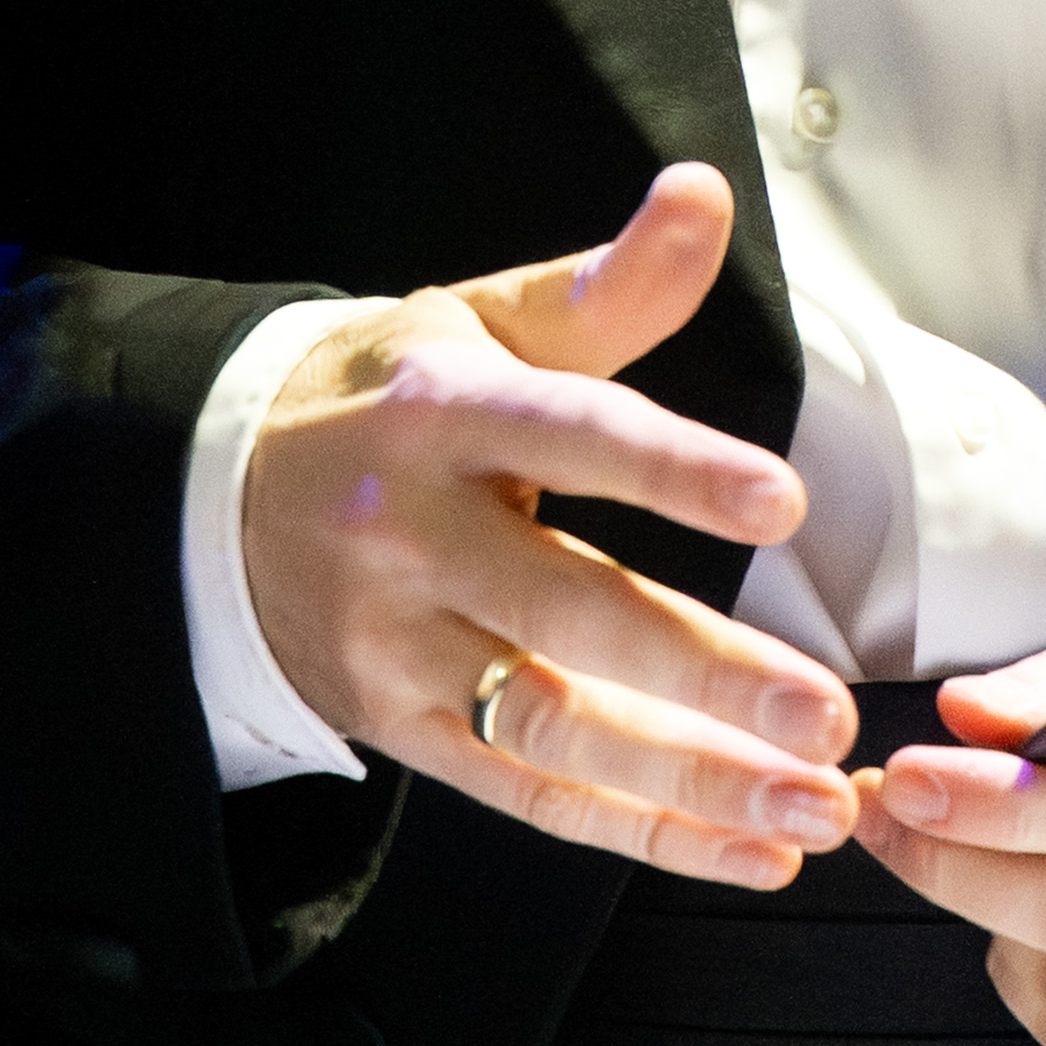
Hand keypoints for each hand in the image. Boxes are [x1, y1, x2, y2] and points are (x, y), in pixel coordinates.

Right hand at [240, 160, 851, 892]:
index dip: (674, 469)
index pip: (572, 435)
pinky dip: (644, 831)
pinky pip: (532, 794)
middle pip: (571, 611)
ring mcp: (402, 645)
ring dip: (693, 781)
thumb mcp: (481, 320)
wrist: (218, 499)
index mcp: (443, 412)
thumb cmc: (392, 401)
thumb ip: (609, 284)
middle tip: (827, 717)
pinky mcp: (403, 729)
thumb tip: (704, 195)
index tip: (784, 500)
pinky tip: (747, 850)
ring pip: (557, 726)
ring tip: (813, 809)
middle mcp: (415, 535)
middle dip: (707, 673)